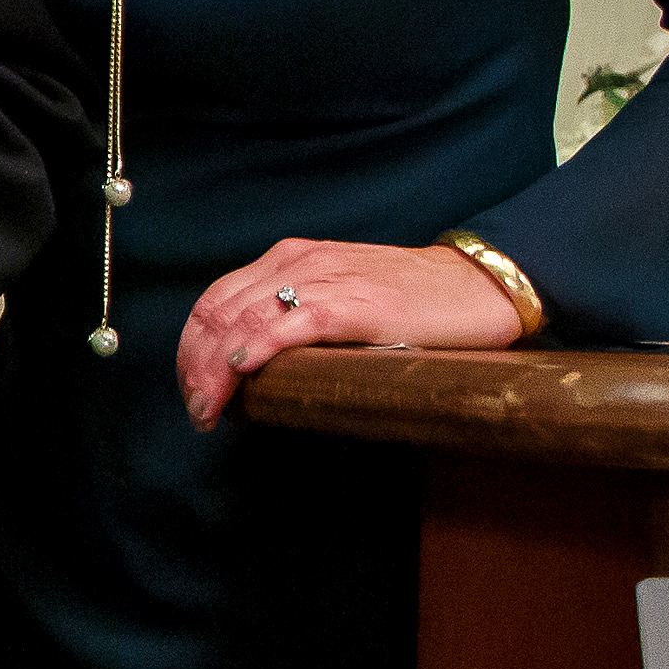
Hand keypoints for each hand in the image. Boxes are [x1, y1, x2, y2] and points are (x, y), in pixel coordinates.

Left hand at [175, 238, 525, 429]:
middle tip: (197, 408)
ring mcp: (324, 281)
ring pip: (243, 321)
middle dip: (195, 365)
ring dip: (215, 370)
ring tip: (211, 408)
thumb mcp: (338, 294)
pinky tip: (242, 372)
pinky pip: (290, 324)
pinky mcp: (354, 305)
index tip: (193, 388)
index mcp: (289, 260)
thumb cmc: (411, 300)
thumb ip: (295, 314)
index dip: (192, 347)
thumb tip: (250, 362)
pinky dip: (257, 349)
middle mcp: (297, 263)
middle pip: (217, 313)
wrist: (476, 285)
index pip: (215, 301)